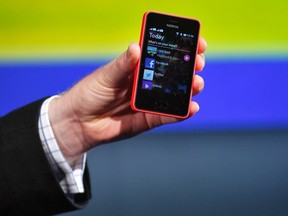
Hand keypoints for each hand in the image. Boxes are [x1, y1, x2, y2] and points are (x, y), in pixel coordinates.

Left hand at [49, 38, 206, 164]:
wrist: (78, 123)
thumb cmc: (89, 93)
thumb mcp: (105, 75)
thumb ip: (122, 65)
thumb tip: (137, 47)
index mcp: (137, 68)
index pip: (163, 55)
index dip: (180, 48)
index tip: (195, 42)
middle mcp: (146, 83)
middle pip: (173, 75)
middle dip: (188, 68)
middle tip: (197, 63)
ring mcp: (148, 101)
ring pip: (174, 94)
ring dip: (189, 89)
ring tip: (196, 84)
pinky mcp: (148, 119)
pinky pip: (167, 115)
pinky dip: (180, 112)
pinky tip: (191, 107)